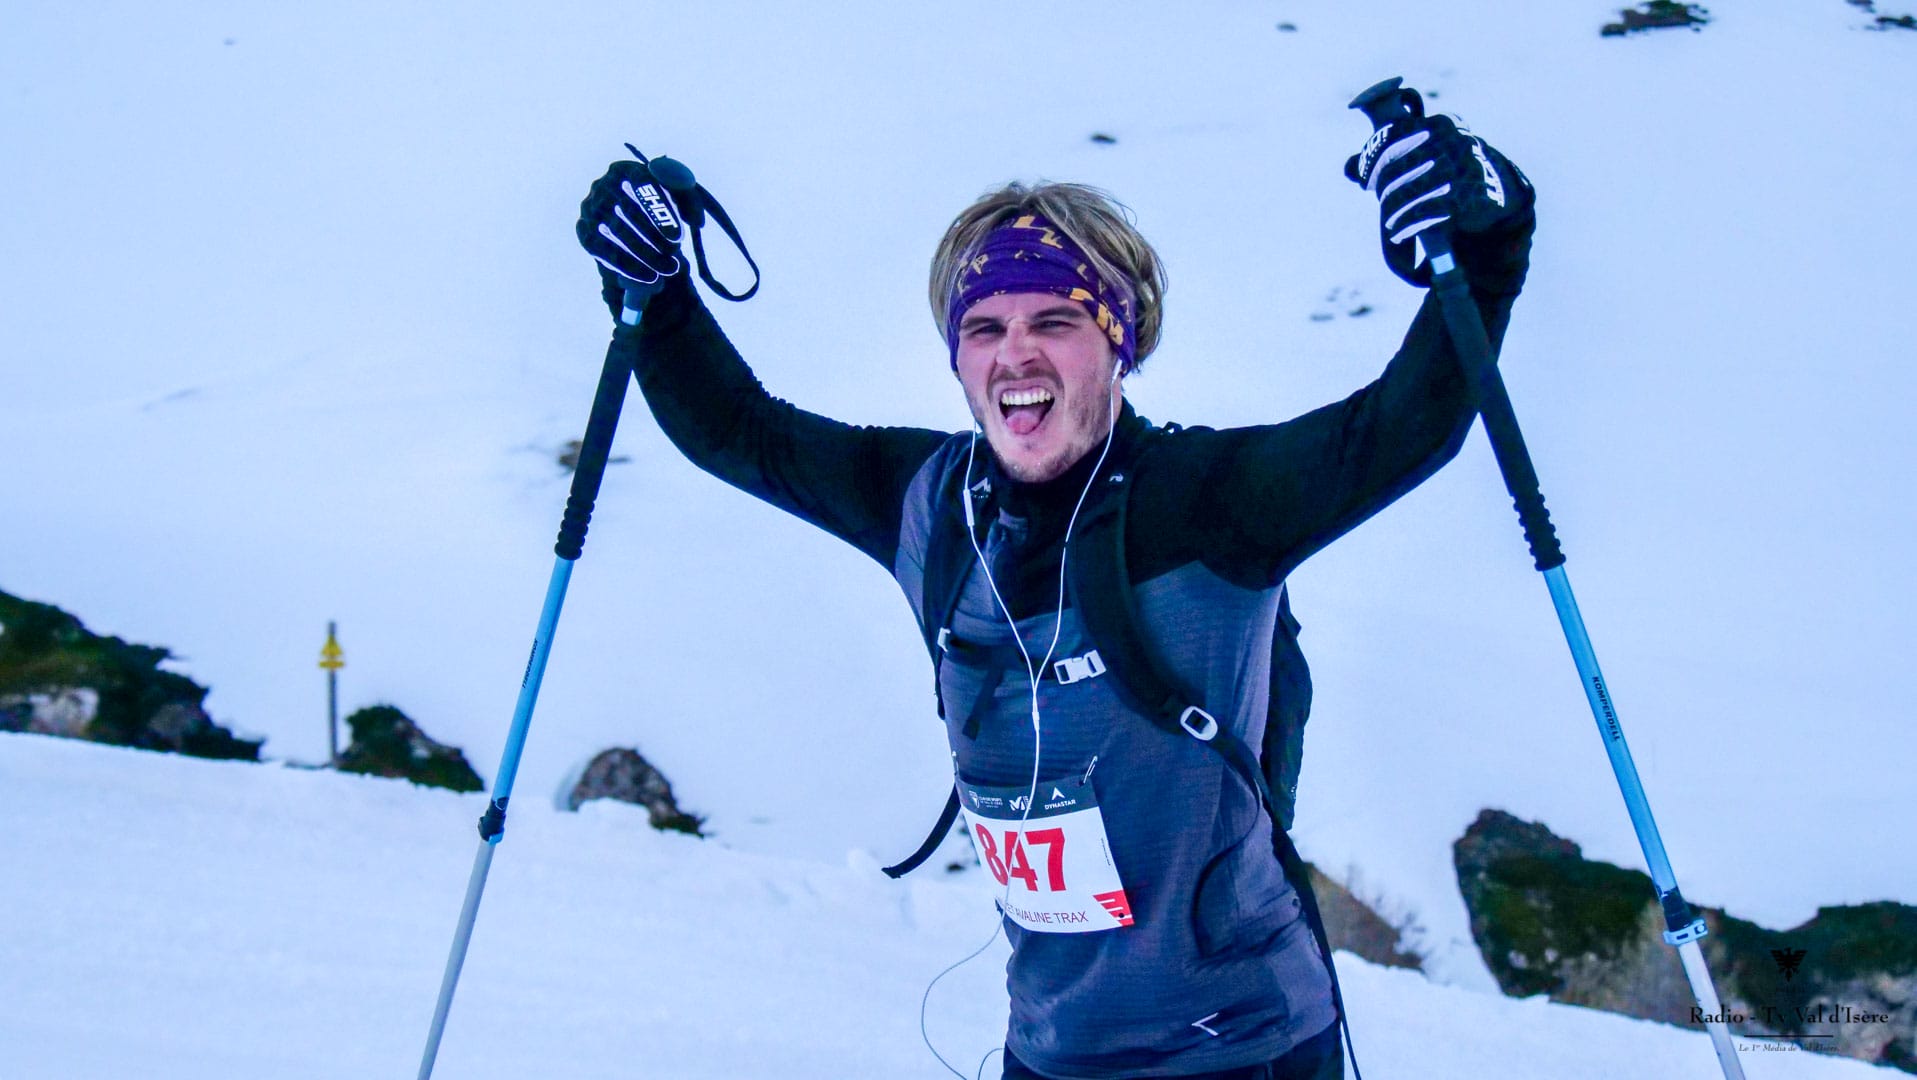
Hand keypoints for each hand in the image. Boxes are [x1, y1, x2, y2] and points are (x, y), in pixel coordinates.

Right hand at [576, 160, 686, 317]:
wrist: (625, 220)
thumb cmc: (654, 205)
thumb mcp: (674, 196)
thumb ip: (689, 202)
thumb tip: (697, 220)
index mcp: (625, 169)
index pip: (642, 184)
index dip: (661, 210)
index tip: (678, 237)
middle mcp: (602, 185)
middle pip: (629, 212)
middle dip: (655, 239)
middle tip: (675, 259)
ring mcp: (590, 209)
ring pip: (618, 234)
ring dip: (645, 256)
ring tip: (668, 270)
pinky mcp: (584, 231)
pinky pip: (604, 251)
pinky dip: (628, 267)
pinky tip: (649, 277)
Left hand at [1345, 114, 1532, 286]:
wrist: (1491, 190)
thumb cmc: (1446, 170)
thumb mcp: (1422, 154)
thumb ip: (1384, 156)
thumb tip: (1348, 166)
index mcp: (1440, 124)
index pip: (1394, 137)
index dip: (1374, 162)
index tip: (1367, 181)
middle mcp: (1455, 140)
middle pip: (1401, 167)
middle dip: (1386, 190)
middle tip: (1382, 204)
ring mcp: (1465, 167)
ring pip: (1413, 191)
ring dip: (1396, 213)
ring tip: (1391, 225)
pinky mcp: (1472, 195)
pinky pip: (1430, 211)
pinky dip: (1411, 224)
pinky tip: (1402, 232)